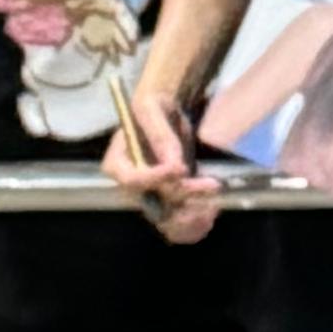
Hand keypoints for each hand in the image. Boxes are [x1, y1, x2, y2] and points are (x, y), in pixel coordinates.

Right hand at [103, 76, 221, 245]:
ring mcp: (152, 196)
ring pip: (168, 219)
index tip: (180, 168)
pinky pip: (178, 222)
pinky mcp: (170, 200)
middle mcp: (133, 187)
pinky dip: (194, 224)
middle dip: (183, 197)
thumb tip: (175, 165)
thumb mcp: (152, 110)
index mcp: (118, 165)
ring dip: (191, 218)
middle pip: (154, 203)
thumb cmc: (154, 107)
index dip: (155, 179)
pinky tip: (211, 214)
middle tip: (211, 186)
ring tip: (214, 206)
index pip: (132, 180)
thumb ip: (161, 137)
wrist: (168, 115)